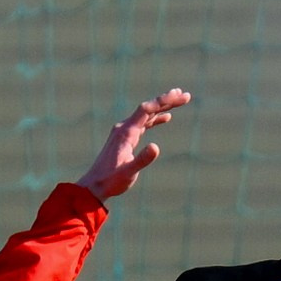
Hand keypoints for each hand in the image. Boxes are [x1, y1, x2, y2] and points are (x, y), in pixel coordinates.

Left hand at [75, 89, 191, 199]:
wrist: (94, 185)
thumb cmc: (111, 181)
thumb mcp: (129, 173)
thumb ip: (142, 160)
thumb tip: (155, 147)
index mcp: (126, 132)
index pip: (145, 110)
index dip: (162, 101)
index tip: (178, 96)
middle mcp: (124, 128)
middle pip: (148, 109)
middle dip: (167, 101)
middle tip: (185, 95)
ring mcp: (124, 132)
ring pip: (147, 115)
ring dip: (163, 107)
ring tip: (179, 99)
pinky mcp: (126, 138)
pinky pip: (143, 124)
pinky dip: (156, 119)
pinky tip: (166, 117)